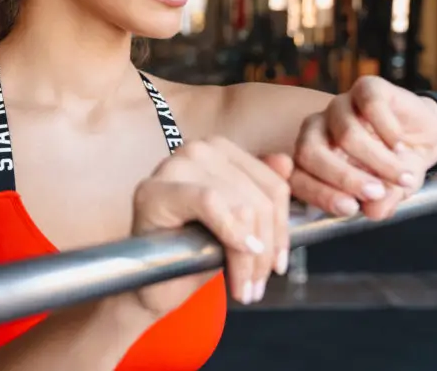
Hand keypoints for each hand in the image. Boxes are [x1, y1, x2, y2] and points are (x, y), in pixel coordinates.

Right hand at [130, 137, 293, 315]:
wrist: (150, 284)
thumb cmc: (192, 252)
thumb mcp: (238, 225)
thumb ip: (260, 193)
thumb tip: (286, 164)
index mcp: (219, 151)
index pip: (272, 184)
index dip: (282, 227)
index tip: (279, 263)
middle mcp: (196, 149)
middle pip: (258, 199)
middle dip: (265, 250)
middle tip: (259, 285)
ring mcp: (172, 166)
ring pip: (240, 206)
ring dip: (248, 257)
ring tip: (244, 287)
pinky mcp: (154, 190)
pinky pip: (209, 202)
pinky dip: (230, 233)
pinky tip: (235, 259)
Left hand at [291, 76, 436, 220]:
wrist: (424, 137)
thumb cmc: (394, 167)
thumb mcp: (390, 192)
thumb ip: (379, 202)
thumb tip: (373, 211)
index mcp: (312, 158)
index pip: (297, 176)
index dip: (318, 193)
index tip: (349, 208)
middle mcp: (318, 129)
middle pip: (311, 151)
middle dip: (344, 178)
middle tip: (374, 193)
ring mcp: (340, 105)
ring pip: (346, 133)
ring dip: (379, 160)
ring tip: (403, 177)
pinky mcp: (365, 87)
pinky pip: (370, 106)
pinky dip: (388, 131)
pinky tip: (401, 145)